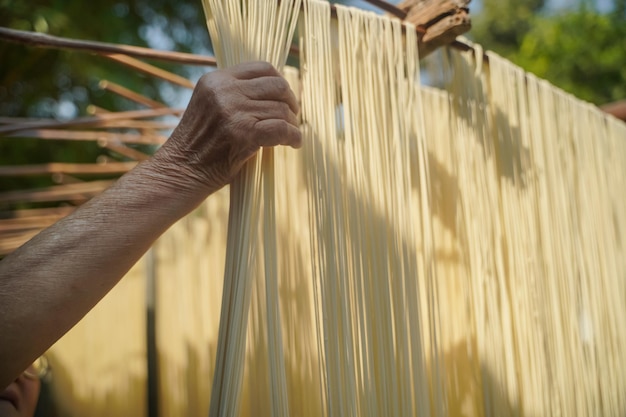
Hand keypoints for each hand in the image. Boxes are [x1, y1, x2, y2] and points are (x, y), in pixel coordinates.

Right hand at [152, 61, 301, 196]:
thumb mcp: (210, 106)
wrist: (180, 171)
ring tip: (291, 135)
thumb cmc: (199, 144)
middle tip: (292, 117)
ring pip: (281, 109)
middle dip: (291, 102)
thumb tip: (276, 90)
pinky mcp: (243, 134)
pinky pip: (282, 129)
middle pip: (277, 85)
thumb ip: (234, 94)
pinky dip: (294, 137)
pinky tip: (294, 144)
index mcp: (216, 80)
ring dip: (292, 124)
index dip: (280, 82)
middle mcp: (224, 91)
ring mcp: (233, 111)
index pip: (262, 67)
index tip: (285, 97)